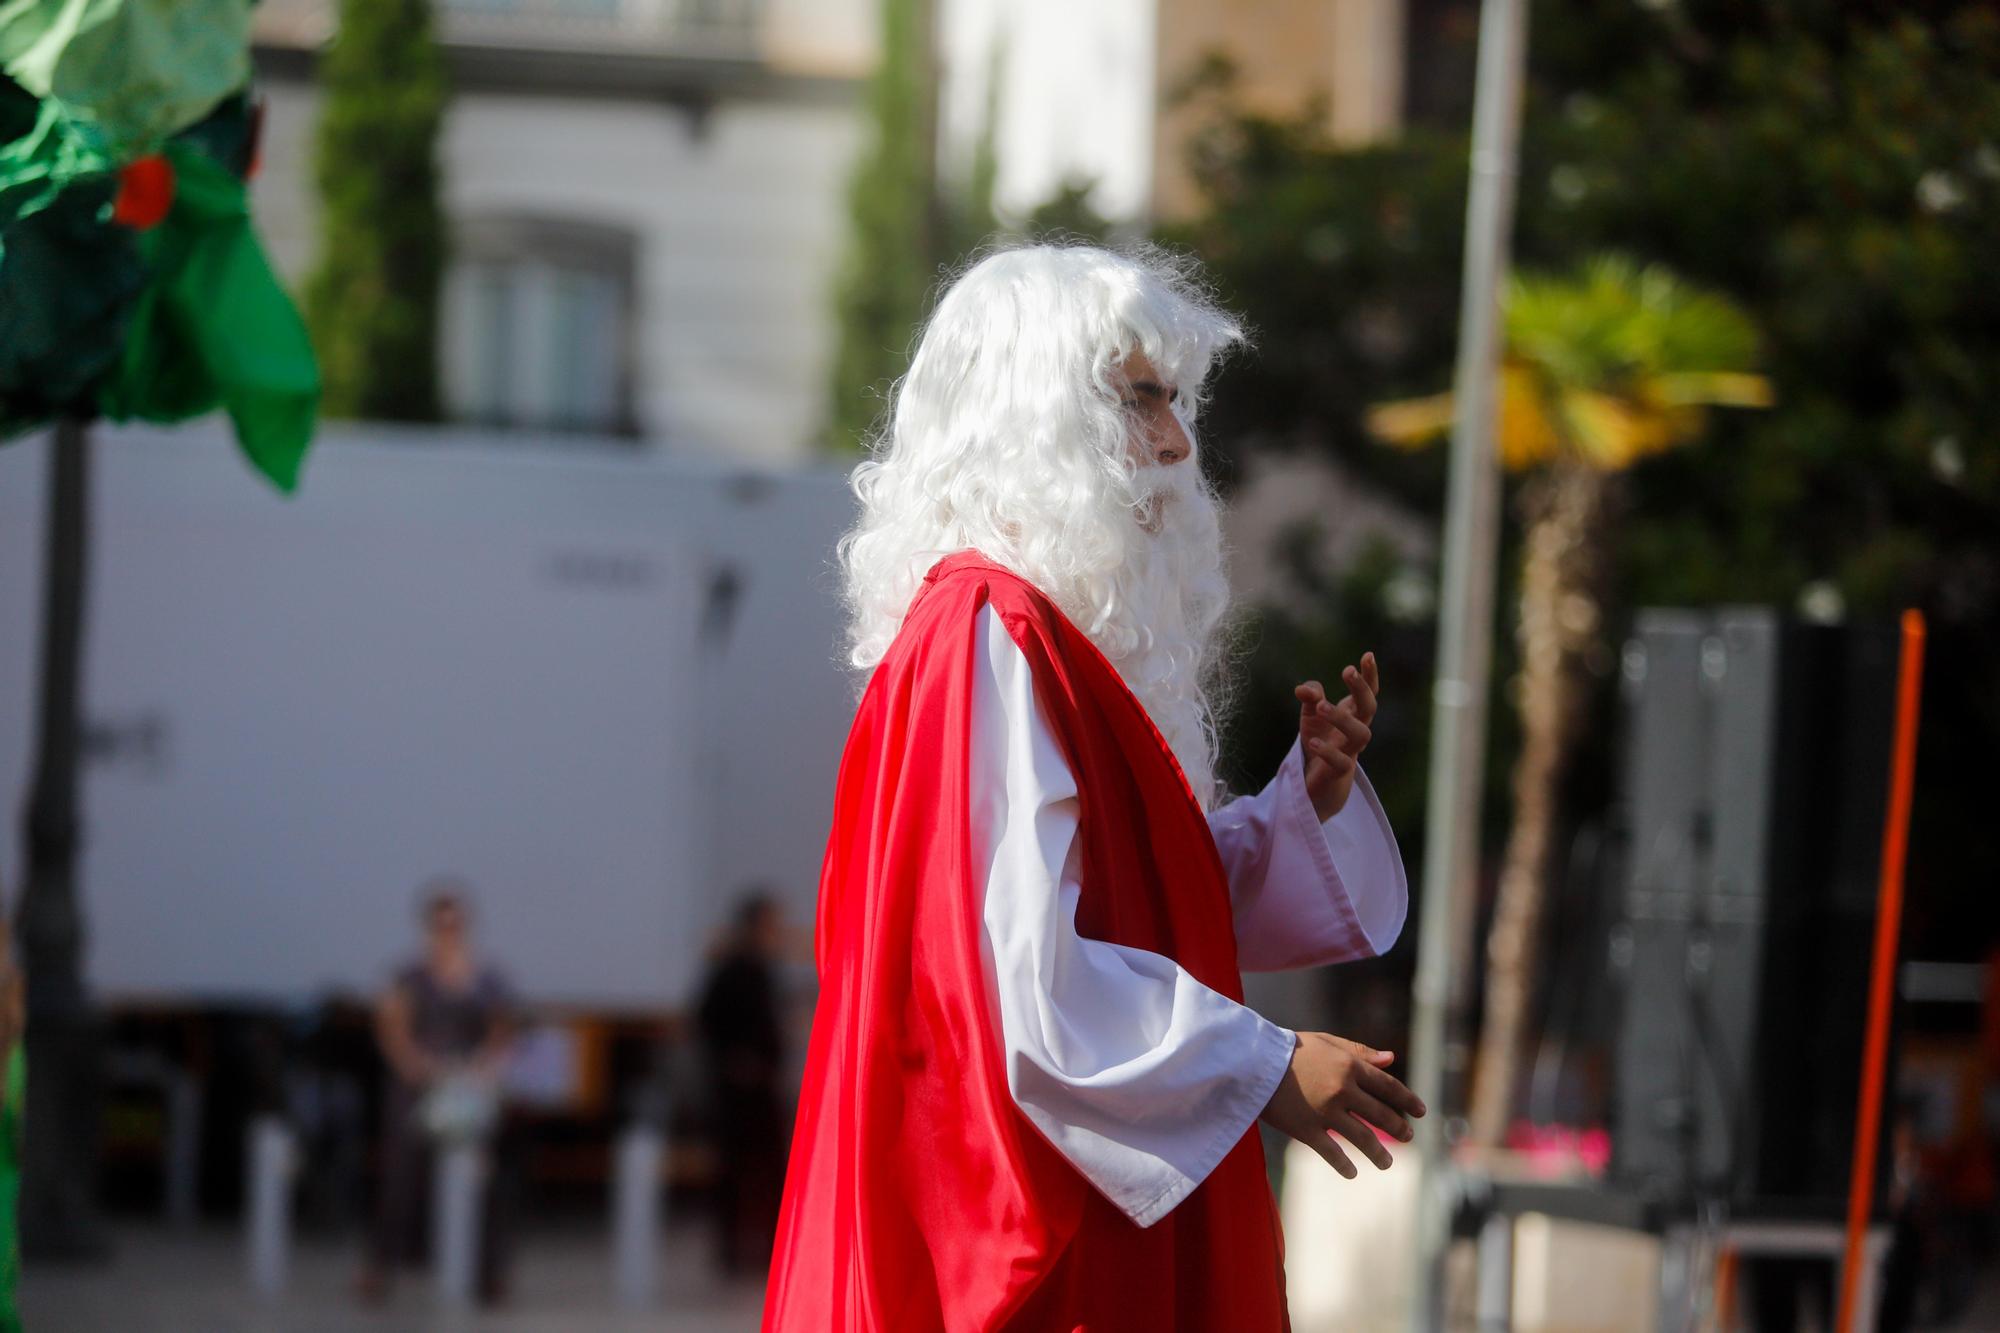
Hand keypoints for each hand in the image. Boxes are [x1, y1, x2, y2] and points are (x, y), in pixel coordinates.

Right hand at [1259, 1032, 1425, 1178]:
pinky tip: (1352, 1172)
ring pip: (1362, 1138)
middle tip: (1408, 1138)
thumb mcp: (1326, 1042)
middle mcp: (1343, 1090)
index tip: (1421, 1112)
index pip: (1388, 1086)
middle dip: (1398, 1128)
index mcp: (1349, 1066)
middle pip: (1381, 1114)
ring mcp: (1326, 1112)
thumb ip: (1359, 1051)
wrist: (1252, 1061)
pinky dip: (1344, 1165)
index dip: (1408, 1100)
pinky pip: (1332, 1153)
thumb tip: (1391, 1058)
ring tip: (1386, 1163)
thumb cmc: (1289, 1049)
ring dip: (1378, 1154)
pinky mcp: (1307, 1130)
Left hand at [1294, 652, 1378, 819]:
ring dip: (1342, 717)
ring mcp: (1350, 752)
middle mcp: (1355, 731)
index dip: (1370, 675)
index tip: (1368, 655)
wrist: (1316, 784)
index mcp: (1353, 714)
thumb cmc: (1319, 743)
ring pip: (1360, 734)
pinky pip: (1341, 762)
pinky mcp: (1339, 773)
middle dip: (1360, 688)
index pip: (1367, 693)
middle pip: (1369, 708)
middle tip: (1347, 670)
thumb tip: (1303, 689)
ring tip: (1321, 706)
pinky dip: (1329, 751)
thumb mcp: (1311, 716)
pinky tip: (1313, 741)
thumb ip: (1310, 697)